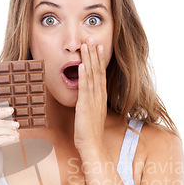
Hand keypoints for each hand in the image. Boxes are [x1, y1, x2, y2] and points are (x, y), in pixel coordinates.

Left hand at [74, 37, 107, 154]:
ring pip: (92, 75)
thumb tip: (85, 99)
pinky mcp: (86, 106)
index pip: (101, 75)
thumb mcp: (90, 115)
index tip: (98, 47)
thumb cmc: (90, 133)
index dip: (99, 60)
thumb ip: (89, 104)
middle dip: (94, 54)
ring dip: (89, 59)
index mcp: (100, 98)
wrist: (92, 146)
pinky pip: (85, 88)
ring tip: (86, 45)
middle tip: (91, 39)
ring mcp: (93, 100)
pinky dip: (85, 75)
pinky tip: (83, 65)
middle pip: (98, 71)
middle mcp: (99, 96)